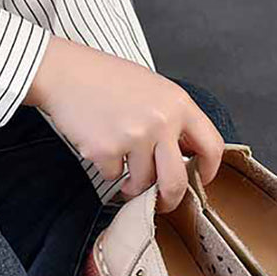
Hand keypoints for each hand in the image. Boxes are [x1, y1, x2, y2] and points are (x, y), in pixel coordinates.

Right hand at [24, 36, 223, 211]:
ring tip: (122, 163)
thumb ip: (174, 120)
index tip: (199, 180)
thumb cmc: (107, 80)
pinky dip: (107, 168)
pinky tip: (100, 143)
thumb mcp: (154, 90)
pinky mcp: (107, 150)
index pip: (212, 146)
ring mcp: (134, 136)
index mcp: (178, 104)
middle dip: (169, 200)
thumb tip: (187, 156)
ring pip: (142, 183)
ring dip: (131, 182)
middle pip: (176, 182)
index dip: (208, 171)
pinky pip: (114, 176)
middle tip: (161, 202)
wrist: (65, 73)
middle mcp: (161, 121)